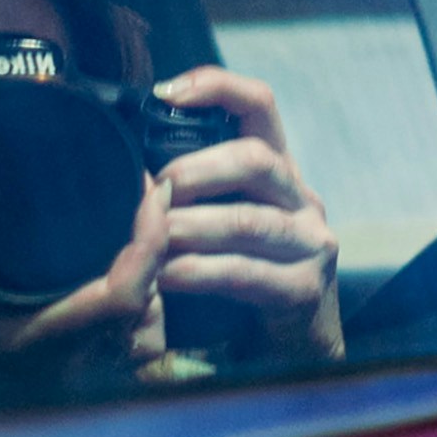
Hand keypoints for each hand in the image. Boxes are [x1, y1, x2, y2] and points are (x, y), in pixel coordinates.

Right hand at [0, 149, 169, 421]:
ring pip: (144, 331)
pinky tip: (131, 268)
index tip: (147, 191)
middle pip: (145, 308)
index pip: (118, 298)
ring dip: (154, 278)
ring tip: (144, 221)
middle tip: (147, 189)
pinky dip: (141, 307)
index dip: (148, 244)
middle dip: (157, 247)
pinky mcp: (72, 382)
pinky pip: (130, 348)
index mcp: (28, 338)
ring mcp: (70, 379)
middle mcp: (60, 367)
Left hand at [148, 66, 343, 363]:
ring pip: (249, 219)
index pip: (260, 106)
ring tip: (154, 236)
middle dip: (199, 168)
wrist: (292, 349)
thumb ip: (191, 191)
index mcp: (278, 171)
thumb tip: (126, 166)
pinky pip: (247, 273)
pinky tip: (168, 276)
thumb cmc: (240, 277)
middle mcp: (302, 199)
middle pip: (256, 159)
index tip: (167, 92)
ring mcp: (310, 243)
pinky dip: (201, 273)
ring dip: (193, 226)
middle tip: (157, 188)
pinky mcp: (305, 289)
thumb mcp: (220, 221)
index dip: (218, 87)